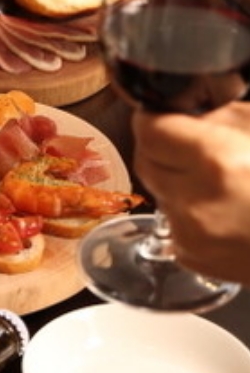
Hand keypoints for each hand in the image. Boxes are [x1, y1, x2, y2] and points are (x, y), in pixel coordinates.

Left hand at [131, 104, 249, 283]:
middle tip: (195, 146)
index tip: (166, 116)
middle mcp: (196, 201)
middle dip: (165, 148)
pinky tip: (225, 208)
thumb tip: (191, 115)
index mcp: (218, 161)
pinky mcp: (192, 257)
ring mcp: (191, 234)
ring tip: (222, 181)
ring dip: (178, 180)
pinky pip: (172, 221)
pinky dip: (188, 210)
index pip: (150, 129)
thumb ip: (226, 117)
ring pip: (158, 191)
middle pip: (146, 159)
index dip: (157, 118)